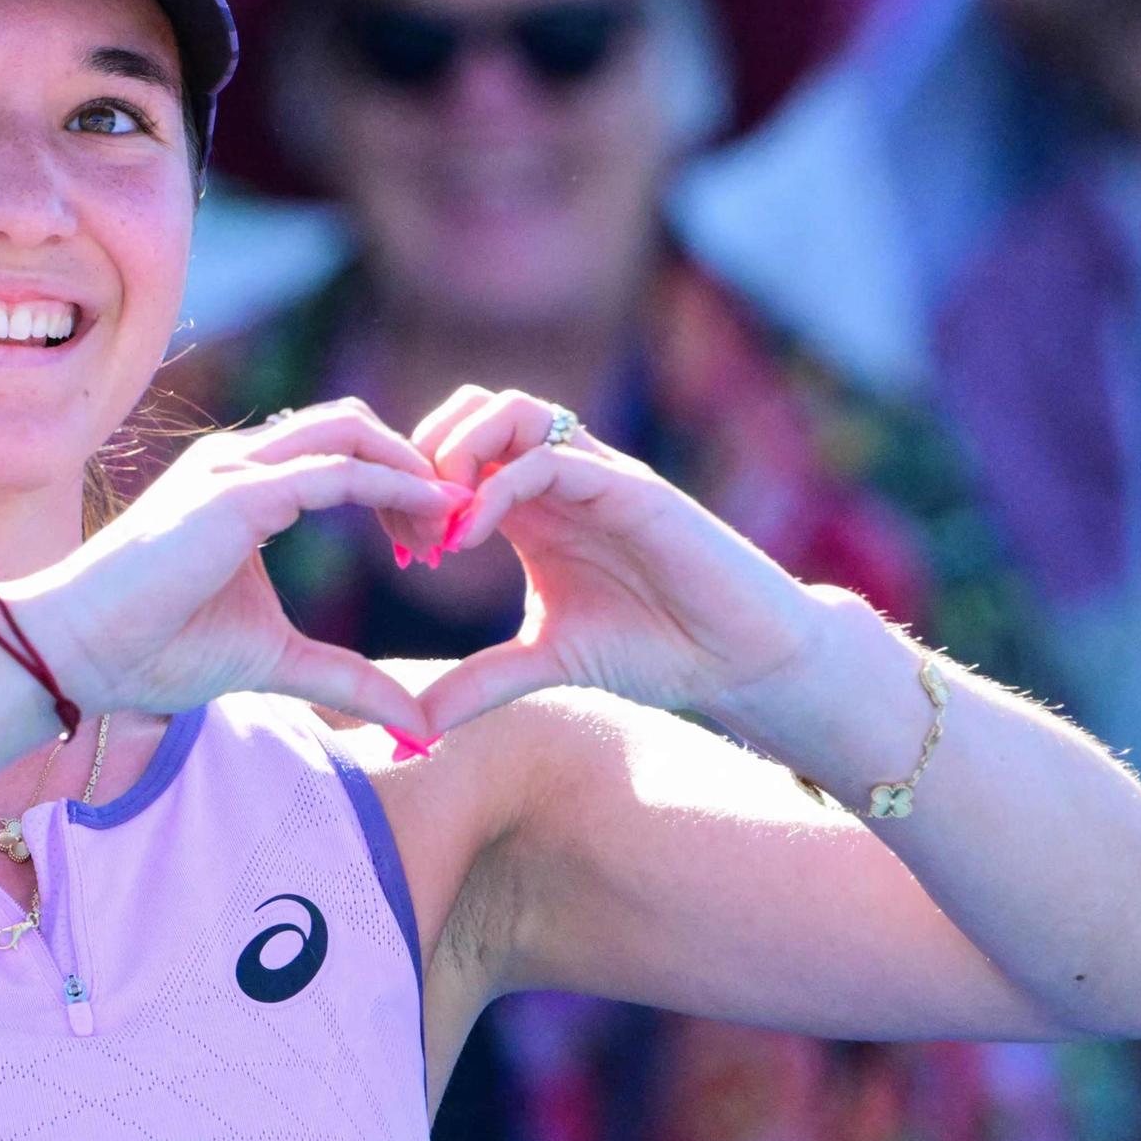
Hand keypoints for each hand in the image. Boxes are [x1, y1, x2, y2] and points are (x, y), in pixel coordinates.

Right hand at [0, 402, 461, 737]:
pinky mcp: (237, 495)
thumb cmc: (152, 652)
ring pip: (351, 431)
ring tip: (452, 520)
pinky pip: (337, 470)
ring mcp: (234, 470)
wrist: (75, 653)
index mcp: (240, 486)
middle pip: (354, 427)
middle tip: (454, 528)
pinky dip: (394, 484)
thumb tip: (416, 722)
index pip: (337, 453)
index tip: (430, 542)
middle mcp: (238, 462)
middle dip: (414, 466)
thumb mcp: (273, 661)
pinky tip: (431, 516)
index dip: (395, 485)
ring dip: (413, 467)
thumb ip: (346, 677)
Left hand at [393, 386, 838, 739]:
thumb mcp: (545, 664)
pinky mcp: (633, 489)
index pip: (455, 451)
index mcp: (534, 506)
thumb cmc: (656, 649)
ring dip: (458, 454)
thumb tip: (407, 732)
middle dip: (424, 456)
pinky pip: (553, 458)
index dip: (412, 486)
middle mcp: (563, 477)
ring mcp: (599, 475)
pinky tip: (469, 538)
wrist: (742, 658)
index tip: (398, 551)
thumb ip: (477, 683)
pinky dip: (498, 487)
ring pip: (512, 411)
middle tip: (412, 530)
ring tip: (440, 527)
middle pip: (473, 409)